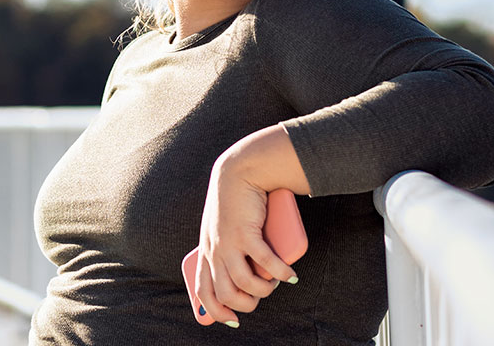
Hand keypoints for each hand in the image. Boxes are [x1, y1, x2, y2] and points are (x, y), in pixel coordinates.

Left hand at [193, 148, 298, 326]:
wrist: (238, 172)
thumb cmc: (235, 204)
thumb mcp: (224, 230)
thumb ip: (230, 249)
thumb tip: (248, 276)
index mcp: (206, 252)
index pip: (203, 291)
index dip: (216, 311)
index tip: (233, 320)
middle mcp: (213, 251)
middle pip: (225, 294)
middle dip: (246, 304)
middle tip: (262, 294)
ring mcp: (228, 243)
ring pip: (244, 284)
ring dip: (264, 290)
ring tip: (275, 282)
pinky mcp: (245, 233)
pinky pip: (265, 263)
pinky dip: (280, 273)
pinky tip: (290, 275)